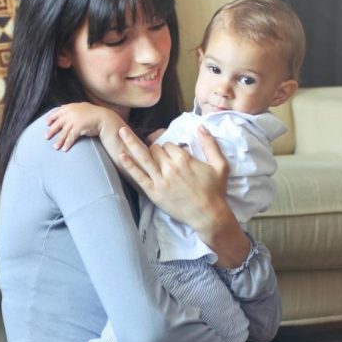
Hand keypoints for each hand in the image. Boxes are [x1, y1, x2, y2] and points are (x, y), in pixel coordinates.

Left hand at [46, 103, 117, 151]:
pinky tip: (64, 149)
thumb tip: (61, 107)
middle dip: (51, 131)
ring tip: (55, 147)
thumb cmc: (93, 113)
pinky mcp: (78, 128)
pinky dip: (67, 144)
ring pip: (63, 132)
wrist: (104, 117)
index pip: (57, 113)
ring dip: (59, 141)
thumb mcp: (81, 106)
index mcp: (70, 107)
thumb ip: (71, 107)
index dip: (51, 118)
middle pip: (57, 123)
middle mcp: (70, 113)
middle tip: (46, 137)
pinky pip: (71, 137)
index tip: (47, 124)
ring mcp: (74, 121)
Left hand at [117, 125, 250, 266]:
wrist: (208, 215)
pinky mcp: (153, 192)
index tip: (172, 153)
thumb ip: (211, 144)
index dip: (169, 147)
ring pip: (143, 156)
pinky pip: (139, 176)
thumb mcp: (220, 165)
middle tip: (159, 154)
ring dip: (131, 142)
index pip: (169, 145)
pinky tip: (121, 156)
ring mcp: (160, 180)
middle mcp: (169, 168)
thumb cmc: (215, 190)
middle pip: (155, 149)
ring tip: (120, 131)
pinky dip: (129, 165)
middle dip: (156, 148)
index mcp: (184, 159)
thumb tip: (201, 126)